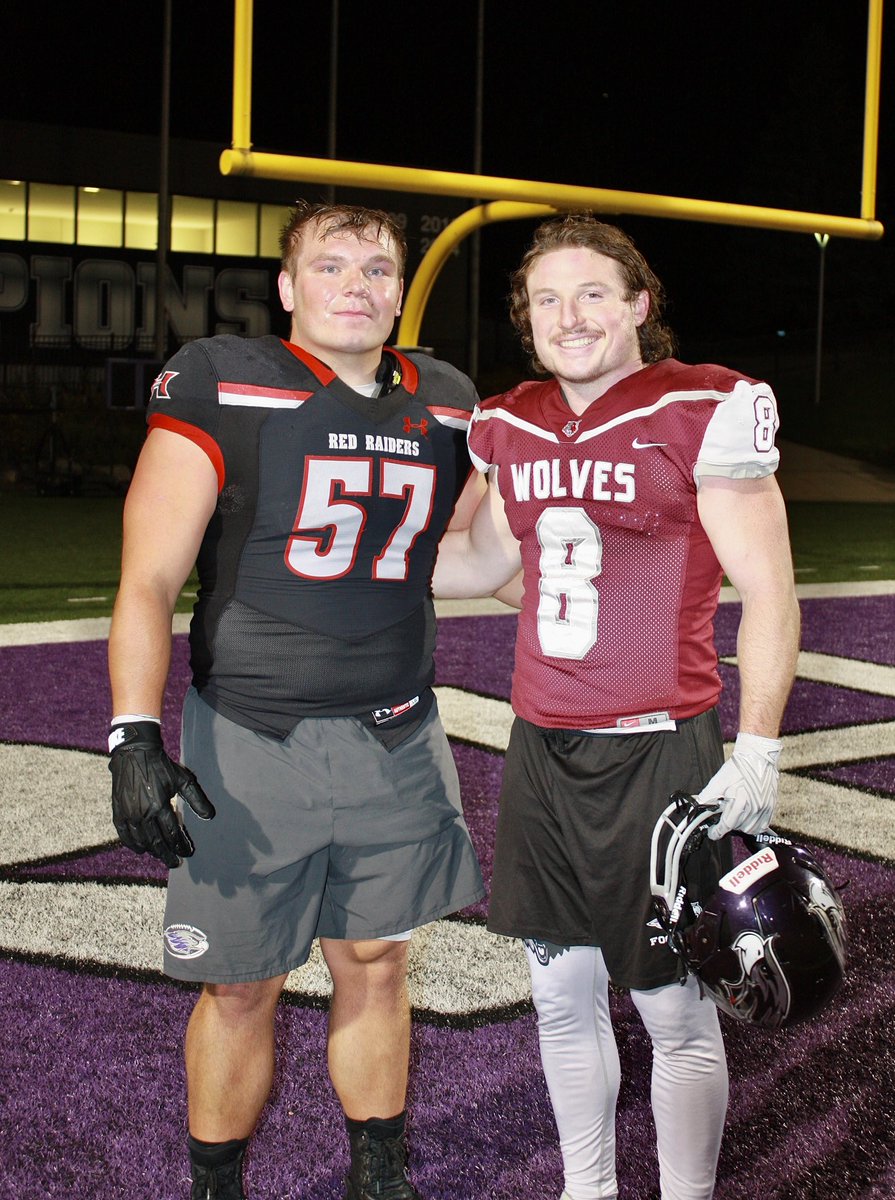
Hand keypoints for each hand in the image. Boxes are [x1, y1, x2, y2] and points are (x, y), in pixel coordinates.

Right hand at [108, 720, 214, 866]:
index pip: (173, 834)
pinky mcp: (118, 812)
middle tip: (176, 862)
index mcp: (160, 806)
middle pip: (157, 843)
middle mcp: (143, 813)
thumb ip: (196, 800)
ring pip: (141, 842)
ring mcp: (128, 814)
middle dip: (168, 855)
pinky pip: (124, 835)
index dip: (181, 846)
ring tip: (162, 855)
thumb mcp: (183, 780)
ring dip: (152, 852)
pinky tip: (140, 849)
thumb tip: (209, 816)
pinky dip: (132, 845)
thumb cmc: (161, 766)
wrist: (134, 753)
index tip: (188, 852)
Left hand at [696, 731, 781, 839]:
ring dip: (740, 826)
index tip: (712, 833)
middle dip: (727, 825)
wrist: (757, 757)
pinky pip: (763, 825)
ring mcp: (764, 808)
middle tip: (722, 817)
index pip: (726, 826)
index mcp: (740, 802)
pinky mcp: (770, 806)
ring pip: (750, 829)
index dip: (716, 832)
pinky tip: (747, 818)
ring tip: (734, 816)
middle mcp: (754, 807)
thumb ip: (707, 796)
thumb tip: (697, 806)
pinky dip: (754, 825)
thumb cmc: (738, 767)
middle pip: (737, 828)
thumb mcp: (718, 781)